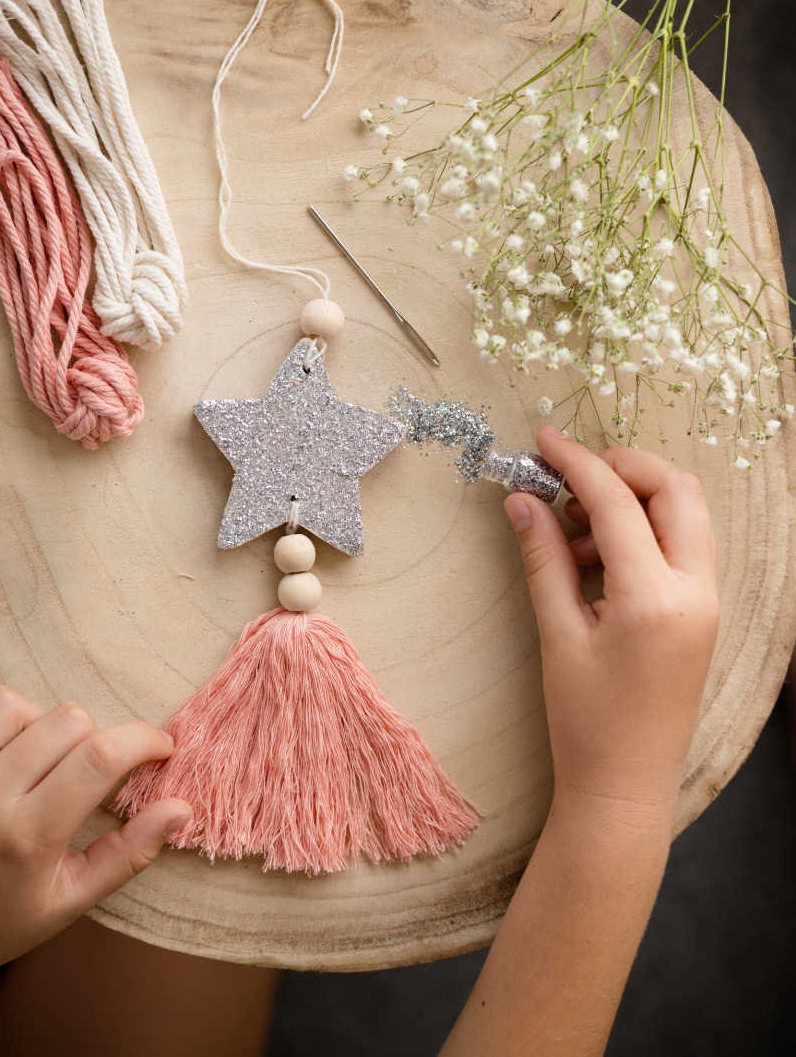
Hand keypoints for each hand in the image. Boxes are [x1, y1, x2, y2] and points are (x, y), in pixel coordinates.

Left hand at [0, 688, 191, 996]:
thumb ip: (127, 854)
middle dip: (95, 737)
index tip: (161, 746)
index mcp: (27, 837)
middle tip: (90, 770)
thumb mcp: (66, 902)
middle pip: (65, 721)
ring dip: (37, 722)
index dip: (143, 739)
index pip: (101, 757)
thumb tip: (181, 809)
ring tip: (38, 756)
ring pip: (10, 704)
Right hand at [505, 427, 718, 817]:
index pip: (618, 500)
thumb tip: (522, 499)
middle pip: (675, 488)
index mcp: (655, 598)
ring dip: (633, 499)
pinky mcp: (703, 612)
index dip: (576, 461)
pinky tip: (597, 557)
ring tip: (574, 529)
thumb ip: (543, 558)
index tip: (544, 440)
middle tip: (569, 476)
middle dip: (622, 467)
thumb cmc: (587, 722)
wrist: (625, 787)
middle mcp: (695, 592)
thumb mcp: (557, 635)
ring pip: (685, 514)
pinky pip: (682, 546)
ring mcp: (707, 602)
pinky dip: (644, 531)